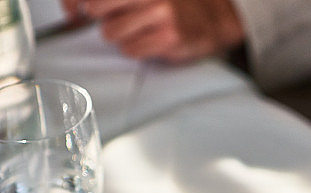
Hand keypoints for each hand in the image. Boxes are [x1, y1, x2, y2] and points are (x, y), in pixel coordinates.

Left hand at [61, 0, 244, 61]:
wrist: (215, 17)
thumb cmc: (176, 4)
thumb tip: (75, 8)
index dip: (75, 3)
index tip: (75, 11)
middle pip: (96, 8)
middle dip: (104, 16)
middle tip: (120, 17)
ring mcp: (160, 13)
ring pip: (111, 32)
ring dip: (122, 36)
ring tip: (142, 30)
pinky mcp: (168, 37)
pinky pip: (131, 50)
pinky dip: (138, 49)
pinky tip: (152, 40)